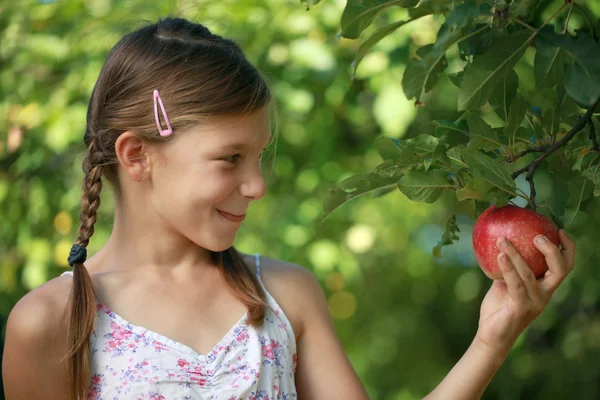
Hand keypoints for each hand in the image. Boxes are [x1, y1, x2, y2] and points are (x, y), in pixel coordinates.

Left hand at [475, 229, 575, 353]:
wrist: (491, 334)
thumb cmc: (499, 306)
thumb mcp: (506, 282)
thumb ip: (509, 266)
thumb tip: (502, 238)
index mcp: (545, 286)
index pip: (565, 266)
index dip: (567, 248)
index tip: (558, 230)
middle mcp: (544, 294)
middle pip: (560, 270)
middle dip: (551, 250)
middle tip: (536, 235)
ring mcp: (534, 302)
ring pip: (530, 274)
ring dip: (515, 254)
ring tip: (502, 239)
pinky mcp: (520, 309)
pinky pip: (515, 284)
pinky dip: (507, 268)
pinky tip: (499, 255)